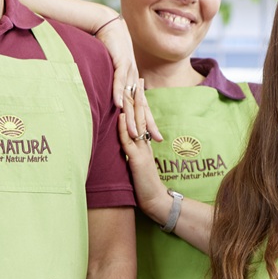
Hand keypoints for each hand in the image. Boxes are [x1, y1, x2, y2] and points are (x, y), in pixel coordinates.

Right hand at [99, 19, 160, 141]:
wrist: (109, 26)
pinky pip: (118, 80)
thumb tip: (115, 100)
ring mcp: (128, 71)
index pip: (143, 105)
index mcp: (134, 81)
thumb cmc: (110, 48)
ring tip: (135, 133)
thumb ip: (116, 84)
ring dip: (132, 116)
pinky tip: (118, 106)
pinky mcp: (118, 62)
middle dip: (147, 124)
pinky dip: (118, 93)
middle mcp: (134, 78)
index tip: (155, 137)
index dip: (149, 122)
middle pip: (142, 106)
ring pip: (131, 98)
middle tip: (154, 141)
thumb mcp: (115, 69)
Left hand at [118, 88, 169, 221]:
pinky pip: (129, 140)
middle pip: (141, 115)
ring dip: (132, 106)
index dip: (140, 102)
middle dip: (139, 96)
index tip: (138, 86)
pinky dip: (124, 127)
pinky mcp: (136, 160)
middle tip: (138, 77)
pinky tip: (121, 114)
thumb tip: (127, 144)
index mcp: (145, 144)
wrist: (156, 201)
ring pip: (136, 124)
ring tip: (130, 87)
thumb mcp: (138, 166)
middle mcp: (144, 144)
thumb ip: (134, 154)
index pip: (142, 119)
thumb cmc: (145, 187)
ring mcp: (141, 150)